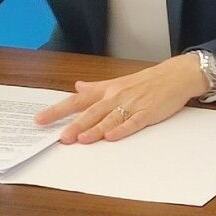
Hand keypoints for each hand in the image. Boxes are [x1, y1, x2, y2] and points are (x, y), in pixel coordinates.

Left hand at [33, 54, 208, 142]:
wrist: (176, 76)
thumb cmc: (147, 81)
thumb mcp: (118, 81)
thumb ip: (96, 87)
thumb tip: (77, 87)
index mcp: (107, 90)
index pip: (77, 101)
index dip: (58, 110)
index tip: (40, 119)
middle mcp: (116, 97)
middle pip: (91, 112)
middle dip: (75, 125)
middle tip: (60, 137)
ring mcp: (132, 105)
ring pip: (110, 119)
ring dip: (95, 130)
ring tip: (81, 140)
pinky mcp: (148, 113)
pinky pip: (133, 122)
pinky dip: (122, 129)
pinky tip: (112, 137)